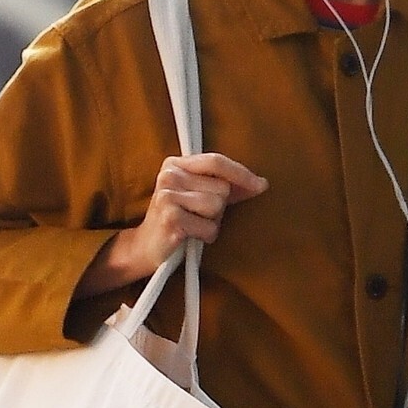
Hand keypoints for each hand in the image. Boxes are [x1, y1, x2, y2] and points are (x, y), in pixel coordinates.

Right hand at [81, 153, 266, 295]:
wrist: (146, 246)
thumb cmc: (180, 220)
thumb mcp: (200, 195)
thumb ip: (227, 186)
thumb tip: (261, 184)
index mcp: (175, 164)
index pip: (216, 161)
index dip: (241, 173)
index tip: (261, 185)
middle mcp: (169, 175)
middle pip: (221, 188)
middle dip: (219, 207)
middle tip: (199, 215)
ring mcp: (167, 196)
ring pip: (216, 207)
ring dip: (212, 222)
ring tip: (194, 225)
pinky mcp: (170, 218)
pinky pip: (209, 228)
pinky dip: (206, 236)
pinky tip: (190, 236)